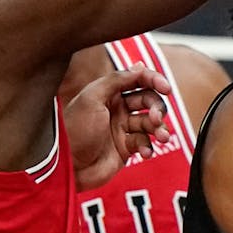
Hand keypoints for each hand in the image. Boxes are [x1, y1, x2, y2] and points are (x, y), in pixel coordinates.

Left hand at [64, 63, 172, 190]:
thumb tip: (139, 66)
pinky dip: (149, 146)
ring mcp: (122, 128)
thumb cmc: (75, 130)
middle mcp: (117, 108)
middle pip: (148, 100)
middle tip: (156, 118)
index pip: (137, 80)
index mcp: (108, 93)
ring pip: (150, 123)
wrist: (67, 166)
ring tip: (162, 137)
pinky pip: (145, 142)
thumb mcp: (92, 97)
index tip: (166, 88)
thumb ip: (116, 80)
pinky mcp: (125, 148)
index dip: (154, 80)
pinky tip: (145, 152)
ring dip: (159, 128)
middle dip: (157, 108)